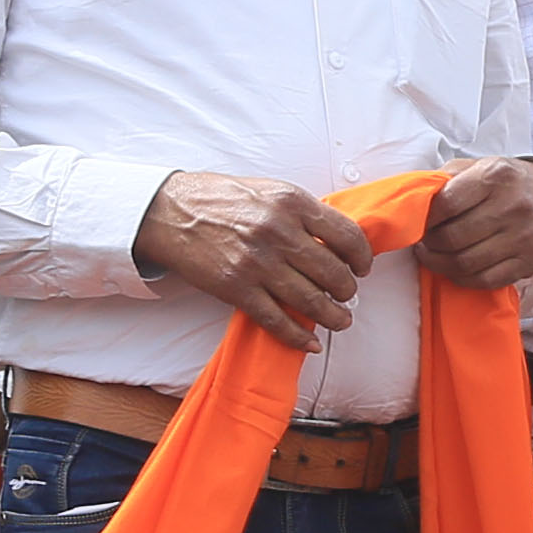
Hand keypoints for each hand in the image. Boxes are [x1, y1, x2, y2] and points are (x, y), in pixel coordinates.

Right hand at [136, 169, 372, 342]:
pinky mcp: (237, 289)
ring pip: (312, 302)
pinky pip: (278, 321)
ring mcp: (257, 264)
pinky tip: (311, 342)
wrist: (170, 212)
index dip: (362, 257)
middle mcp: (278, 233)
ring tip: (340, 320)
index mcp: (292, 202)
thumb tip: (337, 240)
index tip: (362, 268)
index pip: (348, 236)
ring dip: (334, 317)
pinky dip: (299, 338)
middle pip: (334, 274)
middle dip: (348, 291)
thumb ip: (303, 213)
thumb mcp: (269, 190)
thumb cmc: (221, 198)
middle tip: (347, 295)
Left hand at [424, 153, 532, 291]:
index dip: (424, 218)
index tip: (420, 222)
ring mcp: (523, 238)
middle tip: (425, 241)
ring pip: (465, 264)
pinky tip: (455, 268)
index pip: (445, 205)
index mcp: (495, 177)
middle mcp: (512, 206)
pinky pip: (485, 280)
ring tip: (434, 255)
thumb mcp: (478, 166)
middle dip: (429, 243)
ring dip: (440, 264)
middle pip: (452, 238)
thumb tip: (415, 203)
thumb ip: (446, 180)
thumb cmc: (507, 182)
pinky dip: (463, 278)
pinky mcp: (529, 262)